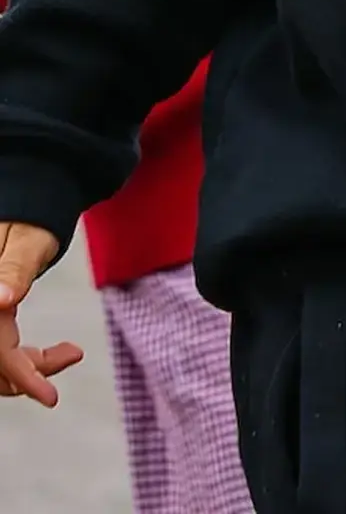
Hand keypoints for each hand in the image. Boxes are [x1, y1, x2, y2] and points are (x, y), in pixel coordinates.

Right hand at [0, 223, 77, 405]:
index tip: (50, 398)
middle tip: (74, 355)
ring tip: (71, 353)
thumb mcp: (25, 238)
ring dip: (30, 368)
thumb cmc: (28, 219)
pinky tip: (59, 353)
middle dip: (30, 373)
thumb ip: (14, 268)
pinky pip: (3, 352)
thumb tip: (1, 301)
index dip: (20, 375)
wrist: (25, 210)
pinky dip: (27, 359)